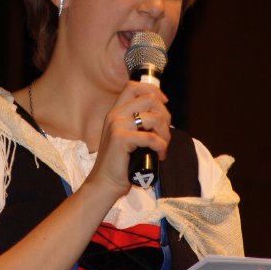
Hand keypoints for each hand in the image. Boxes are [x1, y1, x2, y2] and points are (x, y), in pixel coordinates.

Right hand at [85, 81, 170, 197]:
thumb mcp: (127, 136)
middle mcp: (115, 115)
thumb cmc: (120, 163)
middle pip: (149, 99)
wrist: (105, 183)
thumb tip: (162, 115)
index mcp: (115, 112)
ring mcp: (116, 126)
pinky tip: (160, 155)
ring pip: (154, 118)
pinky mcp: (120, 139)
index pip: (134, 86)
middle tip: (165, 134)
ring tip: (163, 146)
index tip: (164, 103)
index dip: (153, 90)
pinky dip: (161, 147)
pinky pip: (152, 138)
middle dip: (165, 116)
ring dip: (166, 133)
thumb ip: (138, 123)